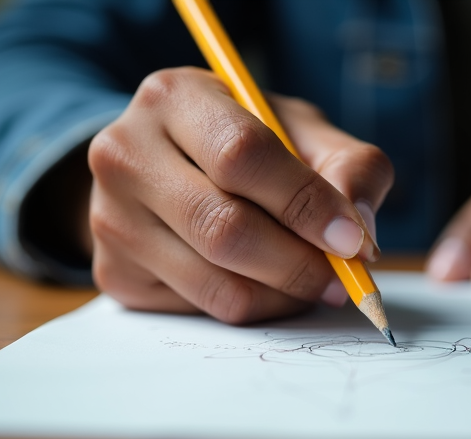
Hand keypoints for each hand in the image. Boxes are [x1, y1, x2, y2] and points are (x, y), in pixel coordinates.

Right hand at [88, 67, 392, 322]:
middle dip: (299, 264)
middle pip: (223, 229)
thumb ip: (348, 164)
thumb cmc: (243, 141)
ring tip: (309, 279)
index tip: (352, 240)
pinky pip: (201, 309)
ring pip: (216, 283)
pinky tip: (265, 282)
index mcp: (174, 97)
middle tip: (341, 279)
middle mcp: (125, 154)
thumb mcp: (299, 130)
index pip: (242, 155)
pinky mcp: (114, 272)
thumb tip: (360, 232)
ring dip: (282, 293)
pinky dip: (252, 306)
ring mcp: (110, 218)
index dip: (305, 203)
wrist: (167, 164)